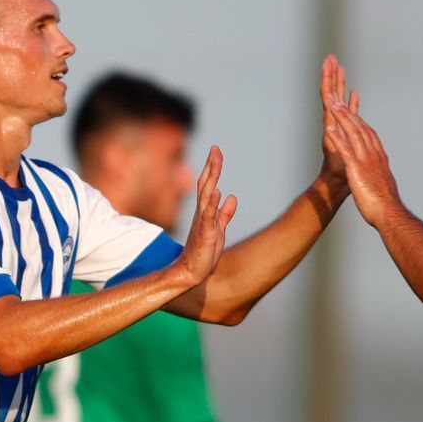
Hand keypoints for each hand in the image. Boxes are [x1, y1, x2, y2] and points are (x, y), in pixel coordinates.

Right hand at [173, 145, 236, 285]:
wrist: (190, 272)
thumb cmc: (203, 253)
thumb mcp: (218, 230)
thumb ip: (224, 214)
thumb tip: (232, 197)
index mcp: (204, 212)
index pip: (208, 185)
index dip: (212, 168)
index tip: (217, 152)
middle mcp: (201, 213)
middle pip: (206, 185)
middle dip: (211, 166)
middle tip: (216, 149)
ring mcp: (202, 222)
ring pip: (206, 195)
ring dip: (211, 178)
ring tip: (216, 162)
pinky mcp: (205, 233)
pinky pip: (208, 216)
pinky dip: (212, 203)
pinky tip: (217, 191)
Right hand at [320, 54, 360, 185]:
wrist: (338, 179)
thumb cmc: (344, 160)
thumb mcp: (351, 133)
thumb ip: (351, 114)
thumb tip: (353, 96)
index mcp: (338, 119)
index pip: (336, 94)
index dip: (336, 78)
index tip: (335, 62)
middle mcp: (333, 121)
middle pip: (332, 93)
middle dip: (331, 75)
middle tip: (330, 57)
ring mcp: (332, 128)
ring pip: (331, 101)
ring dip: (331, 83)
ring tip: (330, 66)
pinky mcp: (332, 137)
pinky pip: (333, 117)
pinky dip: (337, 105)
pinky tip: (342, 92)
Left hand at [324, 104, 398, 227]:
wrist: (388, 213)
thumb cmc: (385, 204)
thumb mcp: (383, 186)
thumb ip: (380, 178)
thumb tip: (380, 180)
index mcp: (379, 159)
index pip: (369, 135)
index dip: (360, 123)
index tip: (352, 113)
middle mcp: (373, 156)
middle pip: (361, 129)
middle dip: (349, 114)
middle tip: (339, 102)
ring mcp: (365, 161)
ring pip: (353, 133)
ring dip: (342, 118)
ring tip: (333, 105)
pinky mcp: (356, 169)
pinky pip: (345, 149)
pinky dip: (337, 137)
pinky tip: (330, 128)